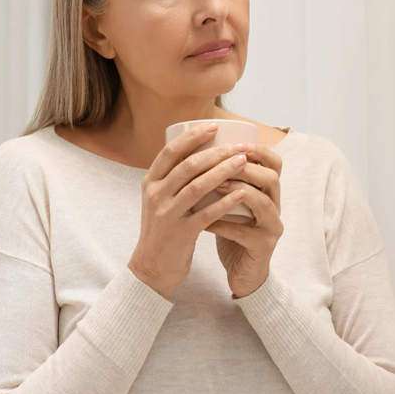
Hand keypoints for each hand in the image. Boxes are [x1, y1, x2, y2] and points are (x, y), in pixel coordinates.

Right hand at [128, 123, 253, 299]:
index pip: (170, 151)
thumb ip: (173, 178)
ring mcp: (166, 214)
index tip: (215, 126)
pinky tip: (242, 194)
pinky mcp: (180, 233)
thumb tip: (200, 150)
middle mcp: (155, 195)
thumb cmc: (163, 229)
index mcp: (150, 182)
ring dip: (224, 171)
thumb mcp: (159, 200)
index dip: (193, 136)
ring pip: (198, 186)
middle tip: (240, 145)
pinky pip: (206, 213)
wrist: (152, 267)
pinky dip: (225, 202)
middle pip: (188, 165)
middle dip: (217, 151)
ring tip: (244, 162)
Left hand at [206, 144, 282, 297]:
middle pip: (271, 178)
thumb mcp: (229, 203)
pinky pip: (245, 232)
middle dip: (246, 167)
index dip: (259, 151)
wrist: (242, 272)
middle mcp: (276, 207)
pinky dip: (224, 224)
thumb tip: (193, 152)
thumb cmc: (231, 233)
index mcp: (269, 192)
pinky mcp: (264, 247)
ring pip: (263, 202)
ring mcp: (272, 228)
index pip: (275, 164)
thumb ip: (223, 181)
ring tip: (214, 185)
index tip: (236, 142)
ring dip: (238, 191)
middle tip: (221, 161)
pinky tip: (205, 221)